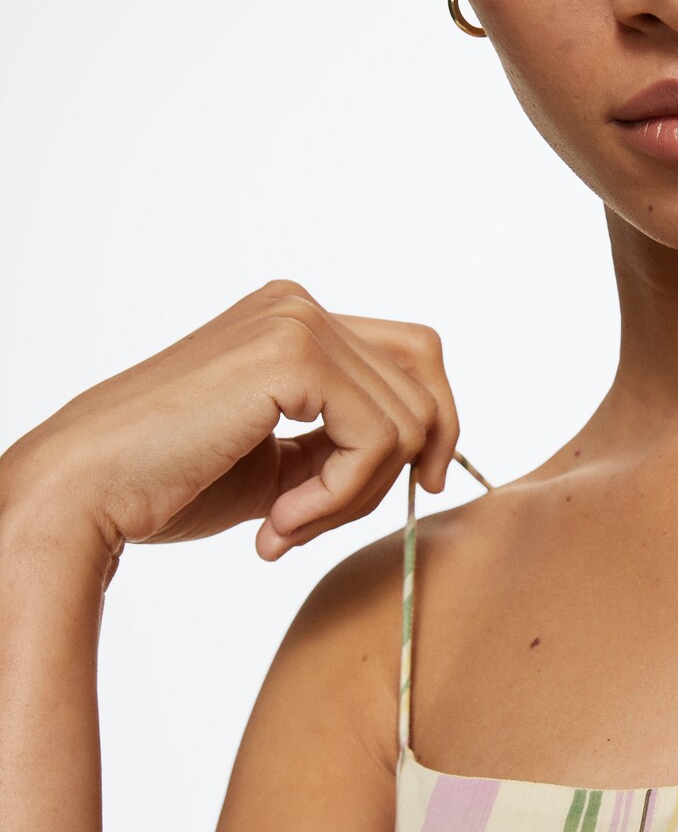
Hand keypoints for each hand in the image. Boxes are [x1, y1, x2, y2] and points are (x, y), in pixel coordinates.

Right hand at [0, 279, 459, 570]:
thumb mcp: (278, 464)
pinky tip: (280, 518)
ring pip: (407, 421)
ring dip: (354, 496)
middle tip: (317, 523)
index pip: (413, 357)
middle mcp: (299, 306)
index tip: (420, 487)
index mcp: (294, 321)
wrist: (87, 490)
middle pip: (425, 382)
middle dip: (392, 471)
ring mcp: (297, 321)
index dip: (436, 423)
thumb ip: (339, 447)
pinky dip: (340, 496)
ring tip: (285, 525)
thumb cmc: (167, 484)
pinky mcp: (293, 354)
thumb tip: (423, 460)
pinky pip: (377, 439)